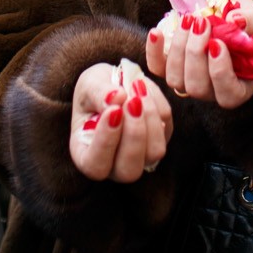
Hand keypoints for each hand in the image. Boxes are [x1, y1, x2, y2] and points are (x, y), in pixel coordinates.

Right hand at [69, 62, 170, 181]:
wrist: (115, 83)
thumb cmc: (94, 90)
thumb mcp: (88, 85)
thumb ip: (98, 93)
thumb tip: (117, 97)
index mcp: (86, 155)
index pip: (95, 165)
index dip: (106, 141)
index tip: (113, 111)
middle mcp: (113, 165)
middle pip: (129, 170)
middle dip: (134, 134)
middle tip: (132, 102)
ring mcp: (140, 158)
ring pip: (154, 152)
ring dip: (149, 118)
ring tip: (138, 91)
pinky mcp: (159, 142)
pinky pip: (166, 130)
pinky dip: (158, 107)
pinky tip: (144, 91)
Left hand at [145, 5, 252, 108]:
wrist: (235, 20)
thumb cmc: (251, 25)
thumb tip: (236, 20)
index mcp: (239, 88)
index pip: (227, 94)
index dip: (219, 72)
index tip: (217, 44)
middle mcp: (213, 92)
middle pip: (197, 87)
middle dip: (195, 54)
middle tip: (202, 24)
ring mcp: (190, 82)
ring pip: (175, 79)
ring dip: (178, 48)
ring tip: (188, 21)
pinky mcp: (174, 68)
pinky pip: (158, 68)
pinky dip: (154, 51)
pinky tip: (156, 32)